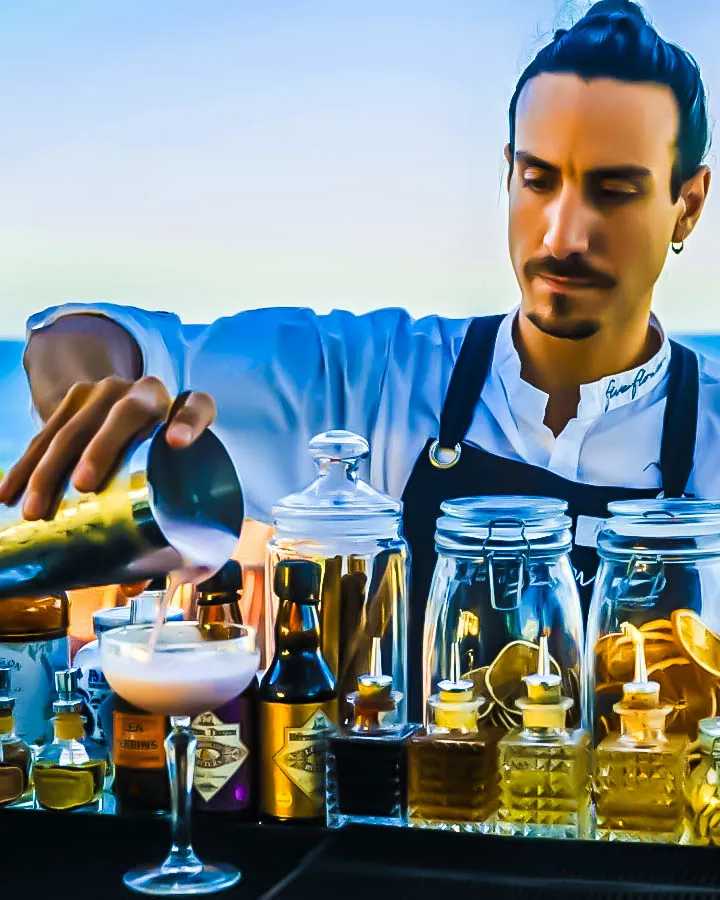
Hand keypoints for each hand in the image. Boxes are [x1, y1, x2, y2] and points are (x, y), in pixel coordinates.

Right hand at [0, 376, 215, 520]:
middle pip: (126, 413)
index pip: (196, 407)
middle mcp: (150, 392)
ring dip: (51, 466)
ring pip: (77, 424)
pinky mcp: (76, 397)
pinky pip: (47, 430)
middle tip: (83, 486)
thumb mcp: (177, 477)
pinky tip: (10, 491)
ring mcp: (110, 390)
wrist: (130, 408)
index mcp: (188, 410)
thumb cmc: (164, 459)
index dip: (188, 421)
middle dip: (102, 448)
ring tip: (36, 509)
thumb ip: (172, 528)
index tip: (178, 443)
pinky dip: (27, 463)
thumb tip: (147, 582)